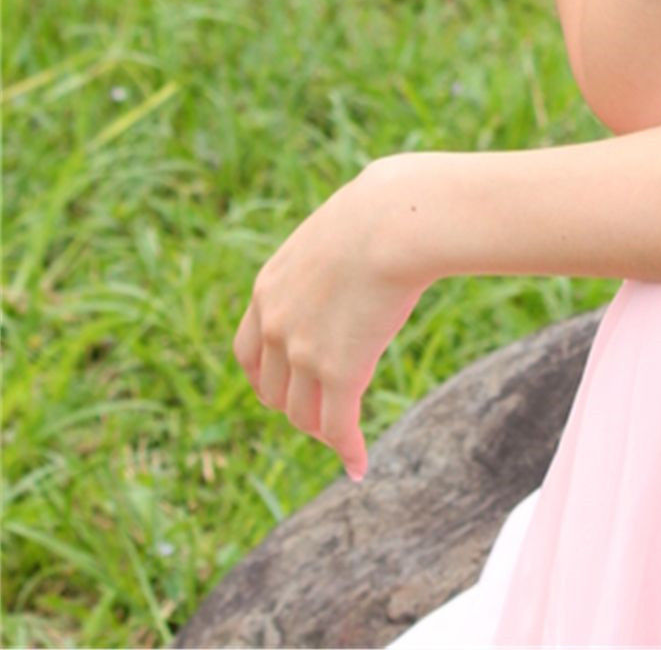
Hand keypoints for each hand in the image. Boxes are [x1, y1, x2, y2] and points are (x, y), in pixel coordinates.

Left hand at [232, 158, 426, 483]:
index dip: (265, 378)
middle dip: (295, 405)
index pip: (248, 353)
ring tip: (343, 435)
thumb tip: (352, 248)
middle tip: (322, 411)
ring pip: (304, 414)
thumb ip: (326, 258)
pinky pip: (338, 427)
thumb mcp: (334, 233)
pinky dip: (347, 451)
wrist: (395, 220)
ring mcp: (304, 354)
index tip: (283, 388)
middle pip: (273, 391)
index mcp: (267, 290)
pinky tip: (358, 465)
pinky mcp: (340, 373)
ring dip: (322, 428)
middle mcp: (275, 327)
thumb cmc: (380, 213)